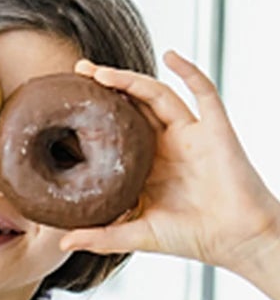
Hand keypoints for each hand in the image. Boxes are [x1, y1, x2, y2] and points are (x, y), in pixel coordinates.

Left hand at [60, 52, 279, 275]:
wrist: (236, 239)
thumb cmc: (192, 237)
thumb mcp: (137, 235)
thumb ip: (101, 237)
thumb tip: (63, 243)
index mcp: (145, 164)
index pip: (115, 130)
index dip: (94, 115)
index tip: (65, 104)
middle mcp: (165, 145)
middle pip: (132, 105)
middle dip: (106, 86)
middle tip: (77, 71)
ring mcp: (190, 134)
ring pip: (157, 95)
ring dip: (131, 79)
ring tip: (100, 71)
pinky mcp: (215, 130)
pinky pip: (204, 93)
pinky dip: (189, 71)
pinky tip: (171, 56)